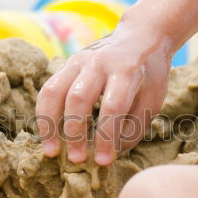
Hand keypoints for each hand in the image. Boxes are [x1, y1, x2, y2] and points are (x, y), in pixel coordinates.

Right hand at [35, 19, 173, 164]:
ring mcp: (79, 60)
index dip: (106, 137)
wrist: (141, 36)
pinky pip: (49, 89)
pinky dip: (44, 113)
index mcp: (127, 70)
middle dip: (75, 133)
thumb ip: (133, 127)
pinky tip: (48, 134)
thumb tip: (109, 153)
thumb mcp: (152, 99)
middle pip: (78, 98)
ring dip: (49, 124)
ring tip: (51, 150)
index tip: (103, 161)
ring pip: (55, 91)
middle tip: (76, 160)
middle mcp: (100, 62)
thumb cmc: (149, 74)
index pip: (112, 107)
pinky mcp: (67, 64)